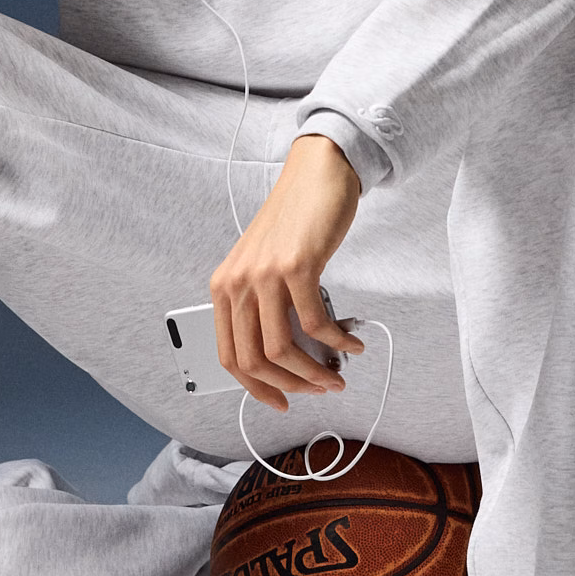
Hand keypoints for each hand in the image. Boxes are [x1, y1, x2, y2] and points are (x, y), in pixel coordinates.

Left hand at [209, 135, 365, 412]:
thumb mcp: (265, 266)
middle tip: (318, 390)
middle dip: (289, 386)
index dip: (255, 388)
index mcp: (223, 286)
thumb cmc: (296, 222)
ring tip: (337, 376)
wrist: (316, 174)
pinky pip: (316, 324)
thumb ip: (265, 307)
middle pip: (253, 360)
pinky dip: (336, 342)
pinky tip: (351, 343)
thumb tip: (289, 360)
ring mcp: (265, 274)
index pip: (229, 355)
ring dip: (313, 372)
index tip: (281, 401)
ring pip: (282, 349)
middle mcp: (237, 282)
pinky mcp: (297, 266)